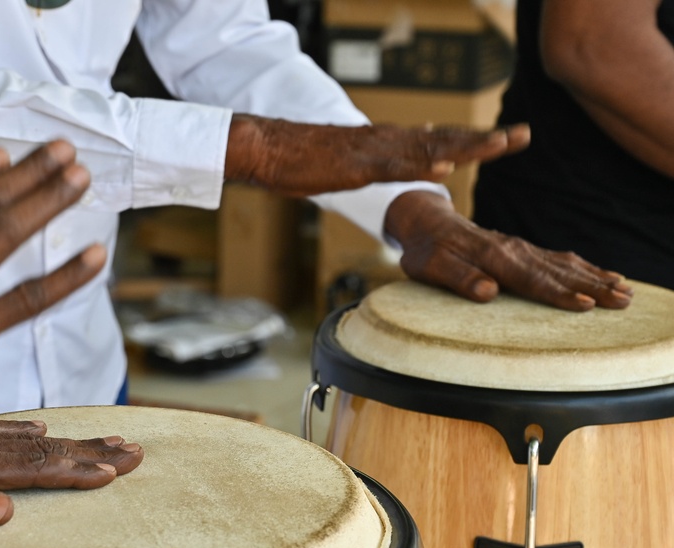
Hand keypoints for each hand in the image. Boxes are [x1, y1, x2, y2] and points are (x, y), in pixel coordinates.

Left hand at [0, 419, 145, 526]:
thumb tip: (5, 511)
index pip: (31, 468)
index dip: (75, 471)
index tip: (115, 471)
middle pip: (42, 449)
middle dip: (90, 452)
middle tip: (134, 450)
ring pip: (24, 438)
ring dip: (69, 440)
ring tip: (105, 438)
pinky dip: (23, 428)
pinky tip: (39, 426)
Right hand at [225, 114, 529, 194]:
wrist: (267, 148)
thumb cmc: (302, 159)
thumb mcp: (351, 164)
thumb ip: (381, 165)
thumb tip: (409, 168)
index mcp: (387, 144)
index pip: (440, 140)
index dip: (476, 139)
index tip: (510, 139)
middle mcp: (386, 141)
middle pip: (444, 138)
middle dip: (485, 139)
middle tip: (524, 135)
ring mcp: (371, 151)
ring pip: (426, 148)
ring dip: (464, 147)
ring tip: (498, 145)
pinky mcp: (352, 165)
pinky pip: (390, 166)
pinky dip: (418, 167)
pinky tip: (443, 169)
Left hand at [386, 191, 633, 309]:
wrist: (428, 223)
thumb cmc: (426, 250)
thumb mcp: (430, 267)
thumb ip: (458, 278)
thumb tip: (487, 292)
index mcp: (493, 255)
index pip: (531, 279)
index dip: (559, 294)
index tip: (586, 305)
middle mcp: (513, 249)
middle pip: (558, 271)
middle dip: (593, 286)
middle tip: (623, 300)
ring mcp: (521, 247)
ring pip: (564, 263)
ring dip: (596, 277)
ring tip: (625, 290)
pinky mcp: (523, 249)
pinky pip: (559, 258)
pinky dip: (584, 268)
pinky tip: (604, 276)